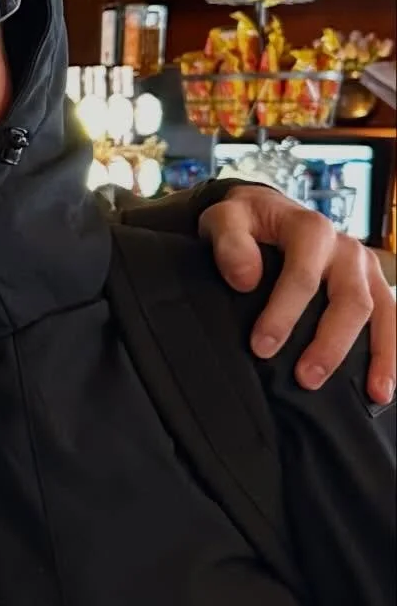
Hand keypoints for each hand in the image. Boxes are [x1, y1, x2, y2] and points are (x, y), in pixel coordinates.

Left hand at [200, 186, 394, 403]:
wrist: (266, 213)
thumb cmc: (247, 221)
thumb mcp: (225, 219)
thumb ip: (230, 243)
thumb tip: (244, 279)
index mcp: (310, 229)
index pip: (303, 275)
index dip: (283, 314)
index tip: (262, 347)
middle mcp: (345, 247)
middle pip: (350, 298)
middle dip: (331, 343)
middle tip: (306, 378)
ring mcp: (364, 267)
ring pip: (383, 311)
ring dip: (380, 354)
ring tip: (373, 392)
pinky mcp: (373, 284)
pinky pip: (392, 318)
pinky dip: (392, 351)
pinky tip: (385, 384)